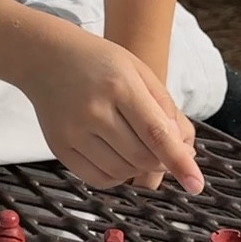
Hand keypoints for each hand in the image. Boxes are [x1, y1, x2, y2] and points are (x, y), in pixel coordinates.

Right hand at [22, 26, 203, 194]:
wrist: (44, 56)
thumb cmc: (98, 61)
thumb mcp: (139, 70)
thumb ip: (165, 108)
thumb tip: (185, 152)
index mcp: (119, 86)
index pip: (156, 133)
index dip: (179, 161)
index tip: (196, 185)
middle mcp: (94, 110)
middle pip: (141, 157)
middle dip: (161, 161)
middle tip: (162, 149)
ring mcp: (73, 131)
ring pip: (122, 172)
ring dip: (138, 168)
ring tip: (135, 145)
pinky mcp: (59, 146)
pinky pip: (97, 179)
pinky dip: (116, 176)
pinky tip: (117, 157)